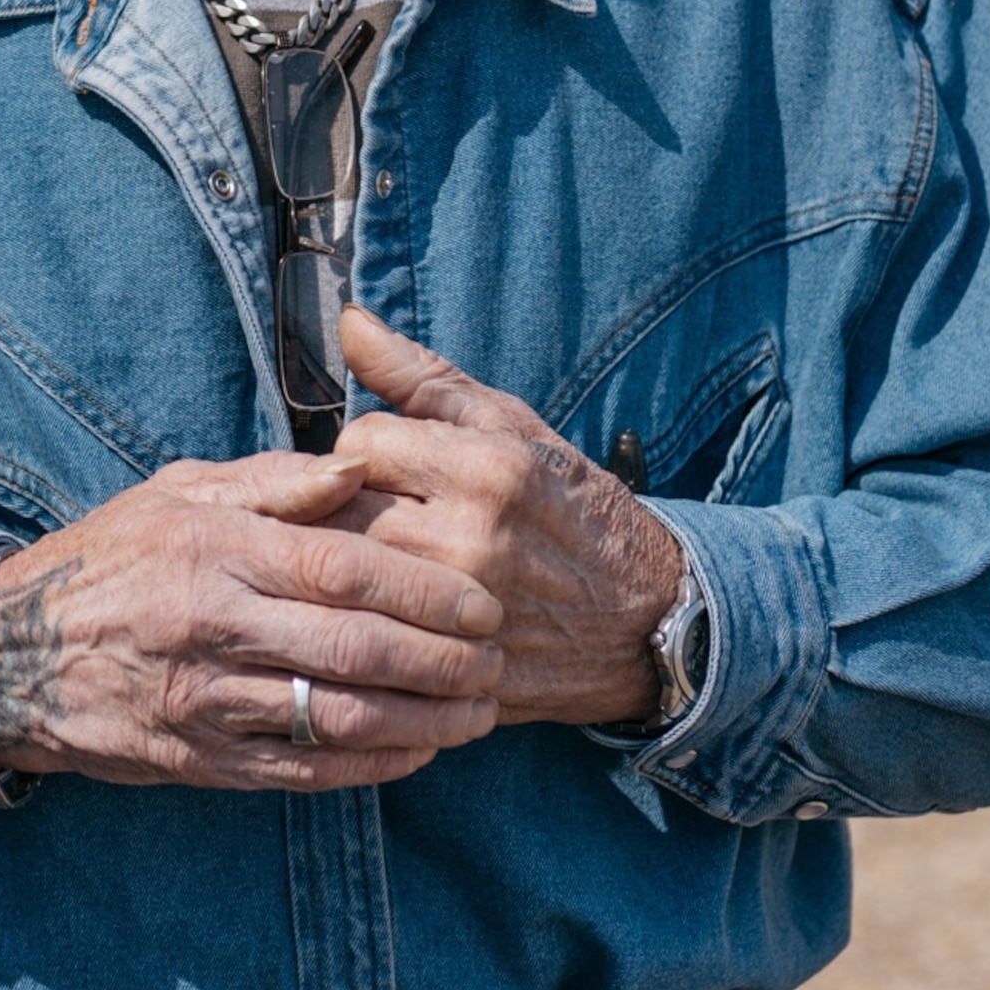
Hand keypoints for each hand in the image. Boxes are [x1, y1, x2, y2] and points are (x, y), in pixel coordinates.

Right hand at [0, 450, 503, 791]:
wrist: (9, 654)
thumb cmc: (112, 558)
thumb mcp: (180, 492)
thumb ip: (275, 482)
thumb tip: (362, 466)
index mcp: (215, 550)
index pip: (344, 570)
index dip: (426, 589)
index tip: (482, 601)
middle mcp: (213, 627)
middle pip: (355, 648)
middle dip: (444, 659)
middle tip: (497, 659)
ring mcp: (205, 702)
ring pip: (338, 719)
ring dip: (423, 721)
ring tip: (477, 712)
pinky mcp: (198, 761)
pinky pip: (301, 772)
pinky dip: (369, 766)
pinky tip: (416, 752)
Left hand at [332, 308, 684, 727]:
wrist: (648, 615)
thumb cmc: (570, 504)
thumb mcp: (511, 426)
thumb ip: (422, 377)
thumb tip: (349, 320)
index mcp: (486, 469)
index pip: (359, 443)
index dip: (362, 449)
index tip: (385, 463)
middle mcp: (471, 541)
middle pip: (340, 516)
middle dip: (341, 508)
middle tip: (370, 511)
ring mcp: (463, 615)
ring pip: (349, 582)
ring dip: (348, 568)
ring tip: (376, 560)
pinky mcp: (458, 669)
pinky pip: (374, 642)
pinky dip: (371, 625)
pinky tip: (391, 615)